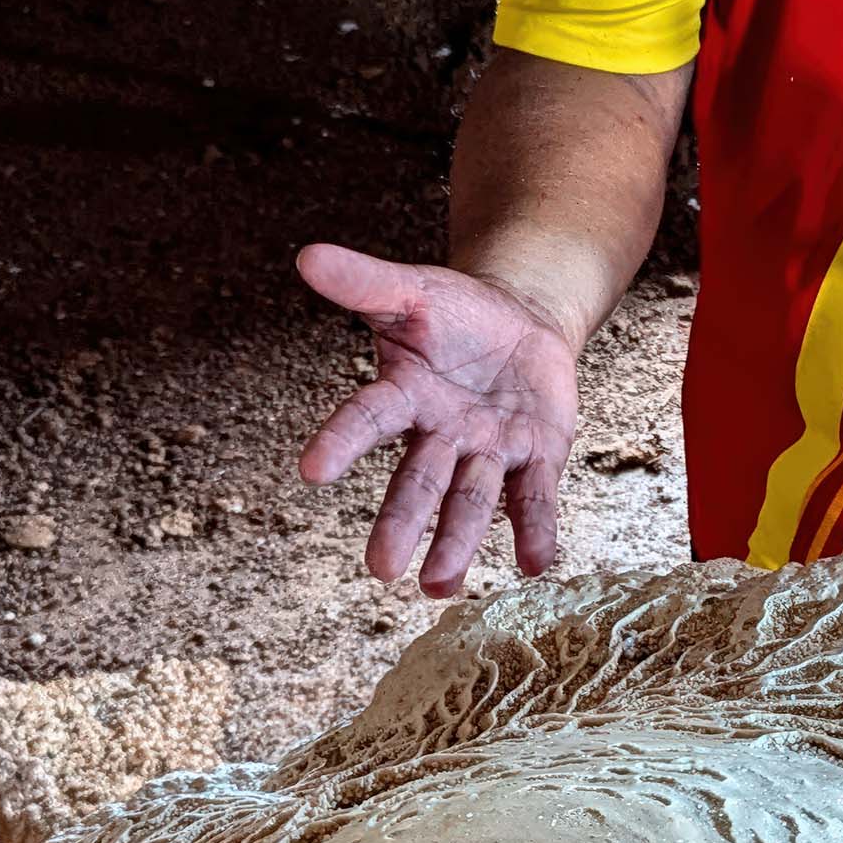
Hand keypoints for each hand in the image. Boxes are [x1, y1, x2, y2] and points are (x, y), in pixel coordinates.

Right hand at [295, 243, 580, 595]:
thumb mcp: (412, 289)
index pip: (368, 419)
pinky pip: (535, 498)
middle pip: (419, 482)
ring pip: (473, 500)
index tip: (312, 471)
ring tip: (441, 586)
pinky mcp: (536, 457)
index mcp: (405, 394)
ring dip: (459, 543)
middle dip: (402, 523)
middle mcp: (441, 434)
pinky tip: (538, 566)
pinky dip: (537, 531)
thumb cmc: (455, 312)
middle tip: (382, 570)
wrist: (519, 322)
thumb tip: (305, 255)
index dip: (342, 442)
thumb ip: (362, 282)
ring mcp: (489, 451)